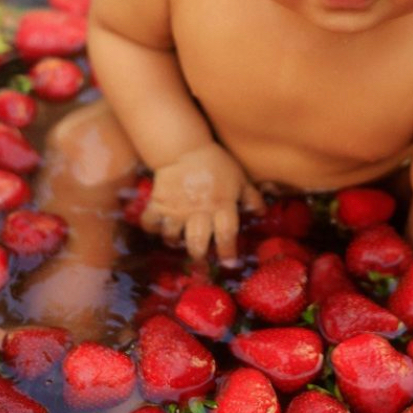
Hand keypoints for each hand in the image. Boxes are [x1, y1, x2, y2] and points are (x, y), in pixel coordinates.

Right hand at [141, 143, 264, 260]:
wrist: (184, 148)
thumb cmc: (216, 163)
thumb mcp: (239, 178)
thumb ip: (251, 197)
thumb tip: (262, 214)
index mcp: (221, 205)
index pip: (227, 235)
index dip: (228, 253)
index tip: (230, 264)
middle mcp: (199, 211)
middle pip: (198, 243)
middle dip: (200, 255)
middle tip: (201, 257)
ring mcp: (176, 209)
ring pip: (173, 237)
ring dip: (176, 242)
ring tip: (179, 242)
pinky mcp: (158, 203)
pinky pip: (151, 223)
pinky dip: (152, 229)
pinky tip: (158, 229)